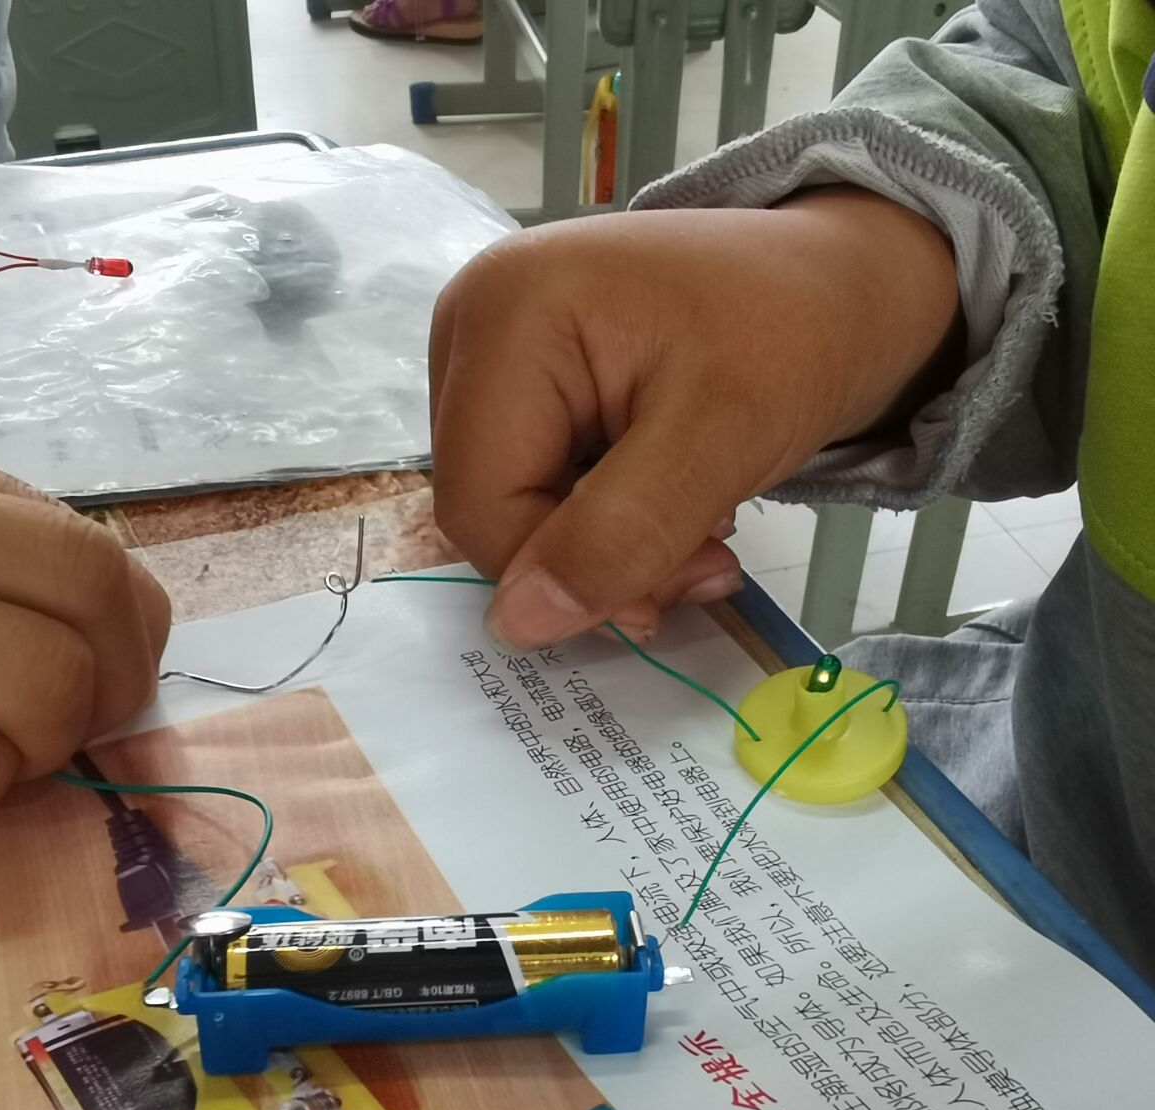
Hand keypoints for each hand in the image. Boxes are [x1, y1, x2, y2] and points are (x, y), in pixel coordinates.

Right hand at [428, 187, 961, 646]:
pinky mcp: (514, 375)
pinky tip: (667, 496)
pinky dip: (597, 518)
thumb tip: (516, 625)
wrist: (843, 282)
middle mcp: (469, 320)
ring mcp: (484, 347)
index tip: (681, 583)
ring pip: (506, 505)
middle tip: (704, 558)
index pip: (479, 501)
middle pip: (485, 503)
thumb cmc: (796, 333)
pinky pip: (527, 482)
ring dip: (603, 547)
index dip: (562, 572)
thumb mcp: (721, 438)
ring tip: (698, 522)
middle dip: (592, 559)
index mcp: (502, 311)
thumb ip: (618, 534)